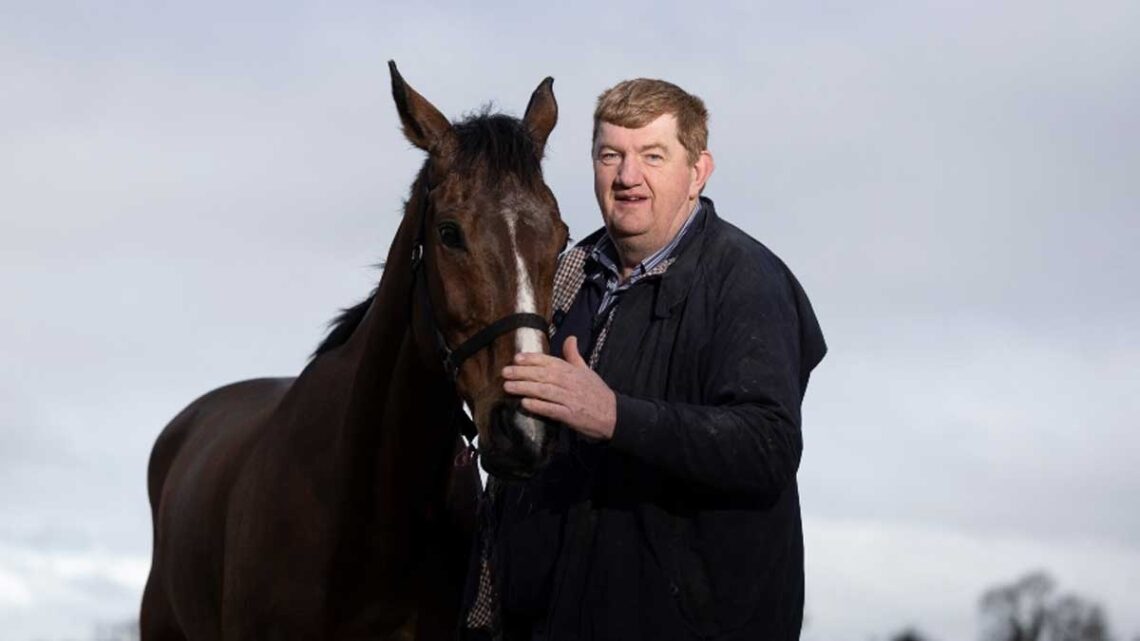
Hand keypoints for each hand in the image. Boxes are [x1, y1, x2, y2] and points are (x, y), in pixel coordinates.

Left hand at [502, 336, 616, 439]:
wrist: (613, 414)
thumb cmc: (597, 392)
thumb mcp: (587, 370)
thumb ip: (574, 355)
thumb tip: (569, 338)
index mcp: (572, 370)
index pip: (549, 361)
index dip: (532, 359)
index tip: (517, 358)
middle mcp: (570, 382)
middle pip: (543, 374)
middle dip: (522, 372)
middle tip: (505, 372)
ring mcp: (570, 398)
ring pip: (544, 390)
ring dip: (525, 388)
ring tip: (508, 387)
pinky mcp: (570, 415)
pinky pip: (552, 409)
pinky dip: (538, 406)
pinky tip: (525, 404)